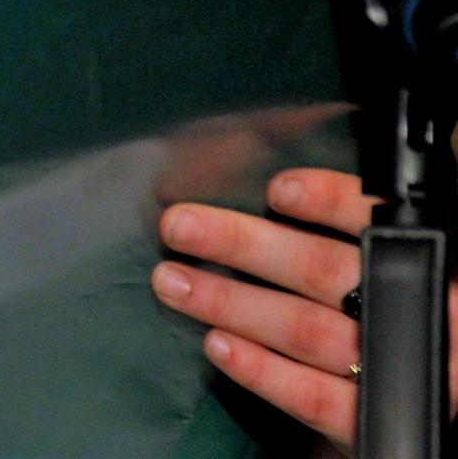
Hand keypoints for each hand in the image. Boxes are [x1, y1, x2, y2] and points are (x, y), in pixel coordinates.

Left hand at [151, 166, 457, 452]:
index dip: (329, 200)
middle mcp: (411, 312)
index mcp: (424, 261)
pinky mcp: (373, 423)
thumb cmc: (421, 313)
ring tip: (174, 282)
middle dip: (243, 244)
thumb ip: (368, 219)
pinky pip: (315, 399)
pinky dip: (264, 372)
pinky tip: (218, 345)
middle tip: (178, 226)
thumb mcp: (406, 258)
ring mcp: (392, 369)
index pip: (376, 220)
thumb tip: (294, 180)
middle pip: (321, 270)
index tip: (276, 189)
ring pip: (304, 329)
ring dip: (231, 302)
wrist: (449, 391)